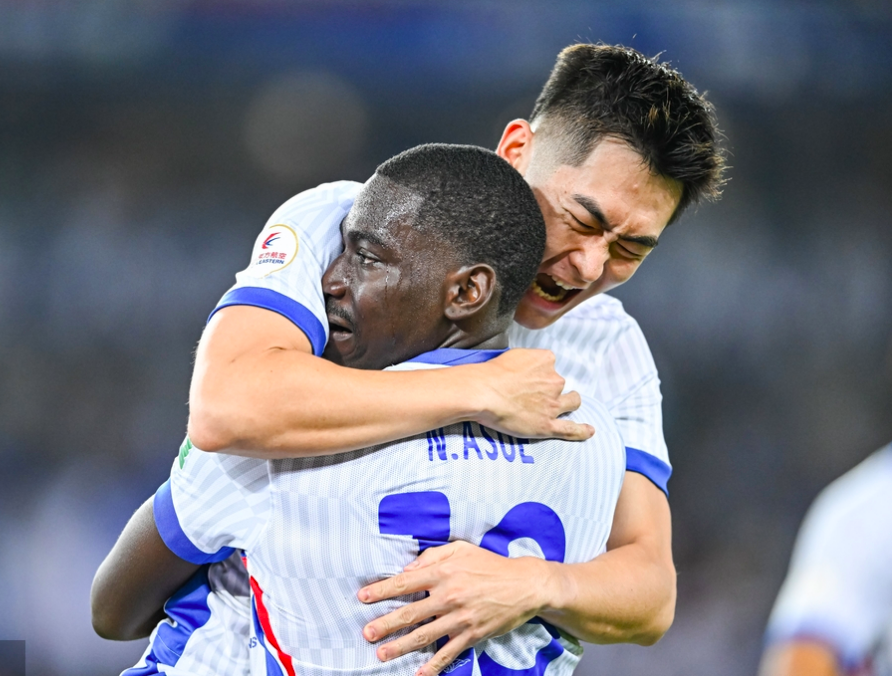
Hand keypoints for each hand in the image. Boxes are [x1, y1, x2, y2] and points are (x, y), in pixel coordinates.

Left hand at [357, 541, 552, 675]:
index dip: (381, 590)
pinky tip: (419, 674)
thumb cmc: (490, 564)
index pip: (405, 582)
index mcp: (444, 572)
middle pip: (410, 613)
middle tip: (366, 633)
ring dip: (400, 646)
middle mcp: (448, 595)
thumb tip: (408, 570)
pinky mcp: (472, 635)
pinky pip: (448, 652)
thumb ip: (432, 556)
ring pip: (424, 635)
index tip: (363, 597)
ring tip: (382, 654)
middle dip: (385, 624)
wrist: (524, 584)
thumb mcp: (461, 549)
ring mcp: (460, 618)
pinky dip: (432, 665)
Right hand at [472, 349, 593, 440]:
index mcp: (546, 360)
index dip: (539, 371)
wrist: (484, 392)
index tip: (528, 376)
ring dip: (569, 402)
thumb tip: (526, 367)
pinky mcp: (547, 424)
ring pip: (572, 402)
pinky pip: (570, 429)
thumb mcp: (512, 354)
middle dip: (550, 387)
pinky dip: (581, 431)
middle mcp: (554, 380)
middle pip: (559, 382)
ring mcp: (552, 404)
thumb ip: (526, 360)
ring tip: (562, 405)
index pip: (549, 363)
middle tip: (533, 393)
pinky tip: (589, 430)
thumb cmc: (491, 373)